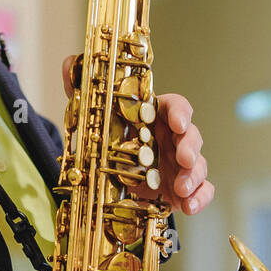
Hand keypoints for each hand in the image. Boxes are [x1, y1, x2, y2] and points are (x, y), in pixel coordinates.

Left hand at [62, 57, 213, 215]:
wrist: (110, 182)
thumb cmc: (110, 146)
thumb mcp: (94, 121)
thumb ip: (83, 94)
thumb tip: (68, 64)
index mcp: (155, 118)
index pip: (175, 107)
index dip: (180, 112)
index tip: (178, 122)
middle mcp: (171, 139)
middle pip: (191, 135)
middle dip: (191, 146)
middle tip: (184, 159)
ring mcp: (179, 165)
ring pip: (198, 165)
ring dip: (194, 176)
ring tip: (181, 189)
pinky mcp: (182, 189)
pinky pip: (201, 191)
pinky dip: (200, 198)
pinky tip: (190, 207)